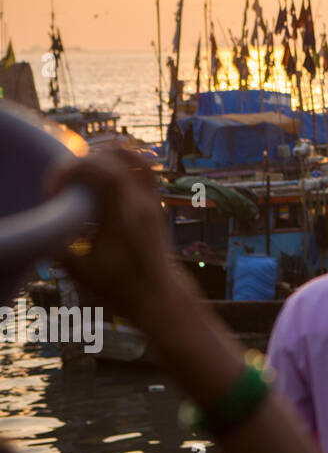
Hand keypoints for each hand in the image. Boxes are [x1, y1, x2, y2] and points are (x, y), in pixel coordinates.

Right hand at [48, 144, 199, 325]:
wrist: (159, 295)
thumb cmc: (120, 288)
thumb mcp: (82, 273)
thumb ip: (60, 251)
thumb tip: (42, 234)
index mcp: (124, 218)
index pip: (106, 174)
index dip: (76, 169)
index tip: (53, 188)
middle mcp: (142, 204)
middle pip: (118, 159)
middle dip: (83, 161)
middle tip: (61, 182)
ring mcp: (151, 202)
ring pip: (134, 159)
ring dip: (104, 156)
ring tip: (80, 174)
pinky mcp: (154, 205)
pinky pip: (143, 170)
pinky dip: (121, 163)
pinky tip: (100, 174)